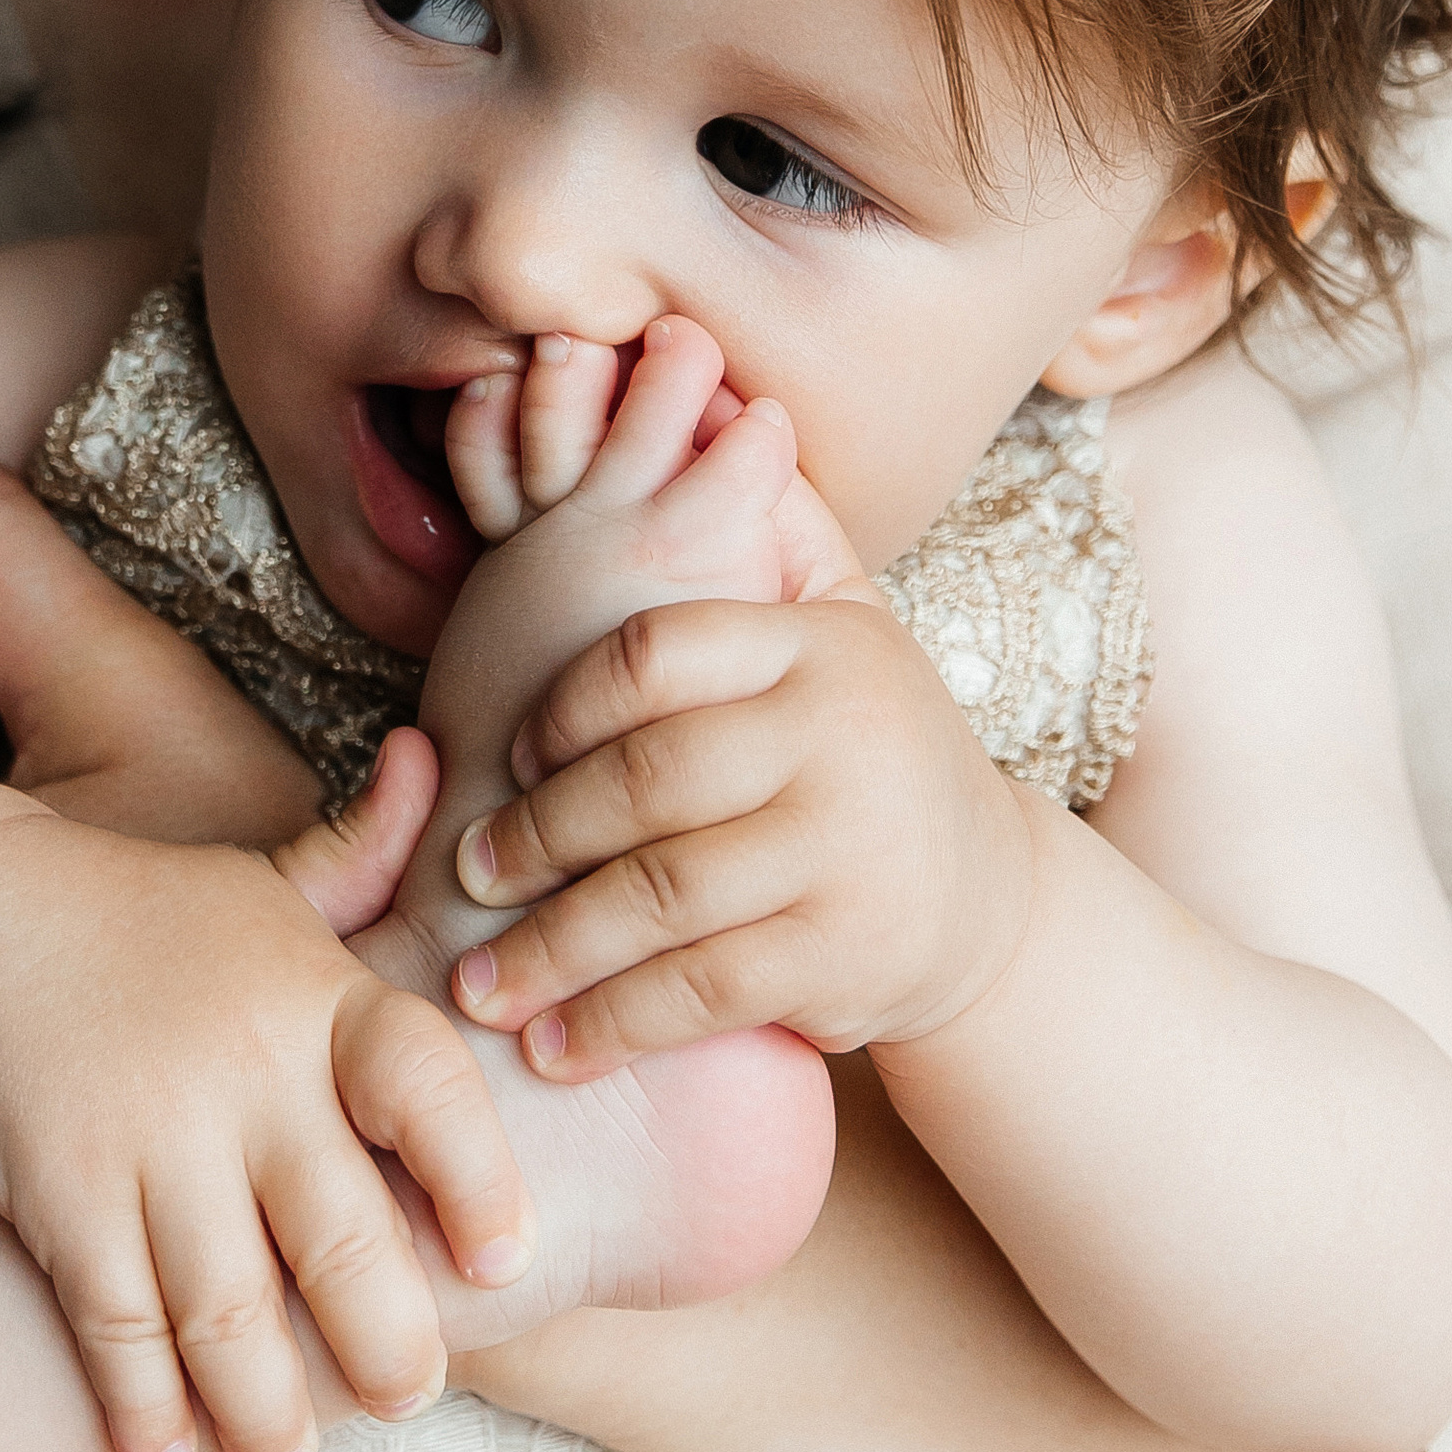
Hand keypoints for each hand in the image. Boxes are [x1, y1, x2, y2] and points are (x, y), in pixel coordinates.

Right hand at [0, 413, 534, 1451]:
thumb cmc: (137, 912)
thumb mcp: (258, 878)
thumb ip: (361, 854)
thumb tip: (433, 761)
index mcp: (318, 997)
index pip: (429, 1088)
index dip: (481, 1179)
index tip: (504, 1262)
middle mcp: (248, 1072)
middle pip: (347, 1244)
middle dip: (389, 1351)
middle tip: (405, 1395)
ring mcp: (150, 1140)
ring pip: (233, 1320)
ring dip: (266, 1414)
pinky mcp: (61, 1192)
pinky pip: (117, 1331)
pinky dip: (142, 1411)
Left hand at [447, 581, 1037, 1070]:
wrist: (988, 900)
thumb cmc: (869, 746)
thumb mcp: (844, 626)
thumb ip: (769, 536)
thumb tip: (707, 404)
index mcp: (814, 647)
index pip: (656, 650)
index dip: (561, 704)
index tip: (503, 755)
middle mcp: (834, 739)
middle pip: (643, 780)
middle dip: (533, 836)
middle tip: (463, 872)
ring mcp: (844, 850)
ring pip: (662, 895)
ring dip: (553, 948)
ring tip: (479, 982)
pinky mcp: (847, 954)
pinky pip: (705, 990)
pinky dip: (618, 1023)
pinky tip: (557, 1047)